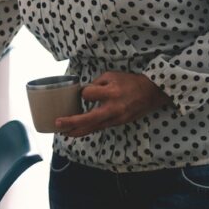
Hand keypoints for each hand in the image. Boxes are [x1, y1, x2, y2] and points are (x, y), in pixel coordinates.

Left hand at [55, 71, 171, 137]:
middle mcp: (113, 108)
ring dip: (78, 131)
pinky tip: (79, 131)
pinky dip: (89, 129)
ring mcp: (116, 118)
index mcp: (111, 93)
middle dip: (72, 122)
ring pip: (94, 128)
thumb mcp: (111, 75)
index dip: (82, 93)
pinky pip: (100, 127)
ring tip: (64, 133)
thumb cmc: (129, 82)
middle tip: (57, 124)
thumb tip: (83, 92)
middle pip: (89, 119)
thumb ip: (96, 84)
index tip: (84, 91)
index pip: (88, 95)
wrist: (151, 92)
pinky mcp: (118, 123)